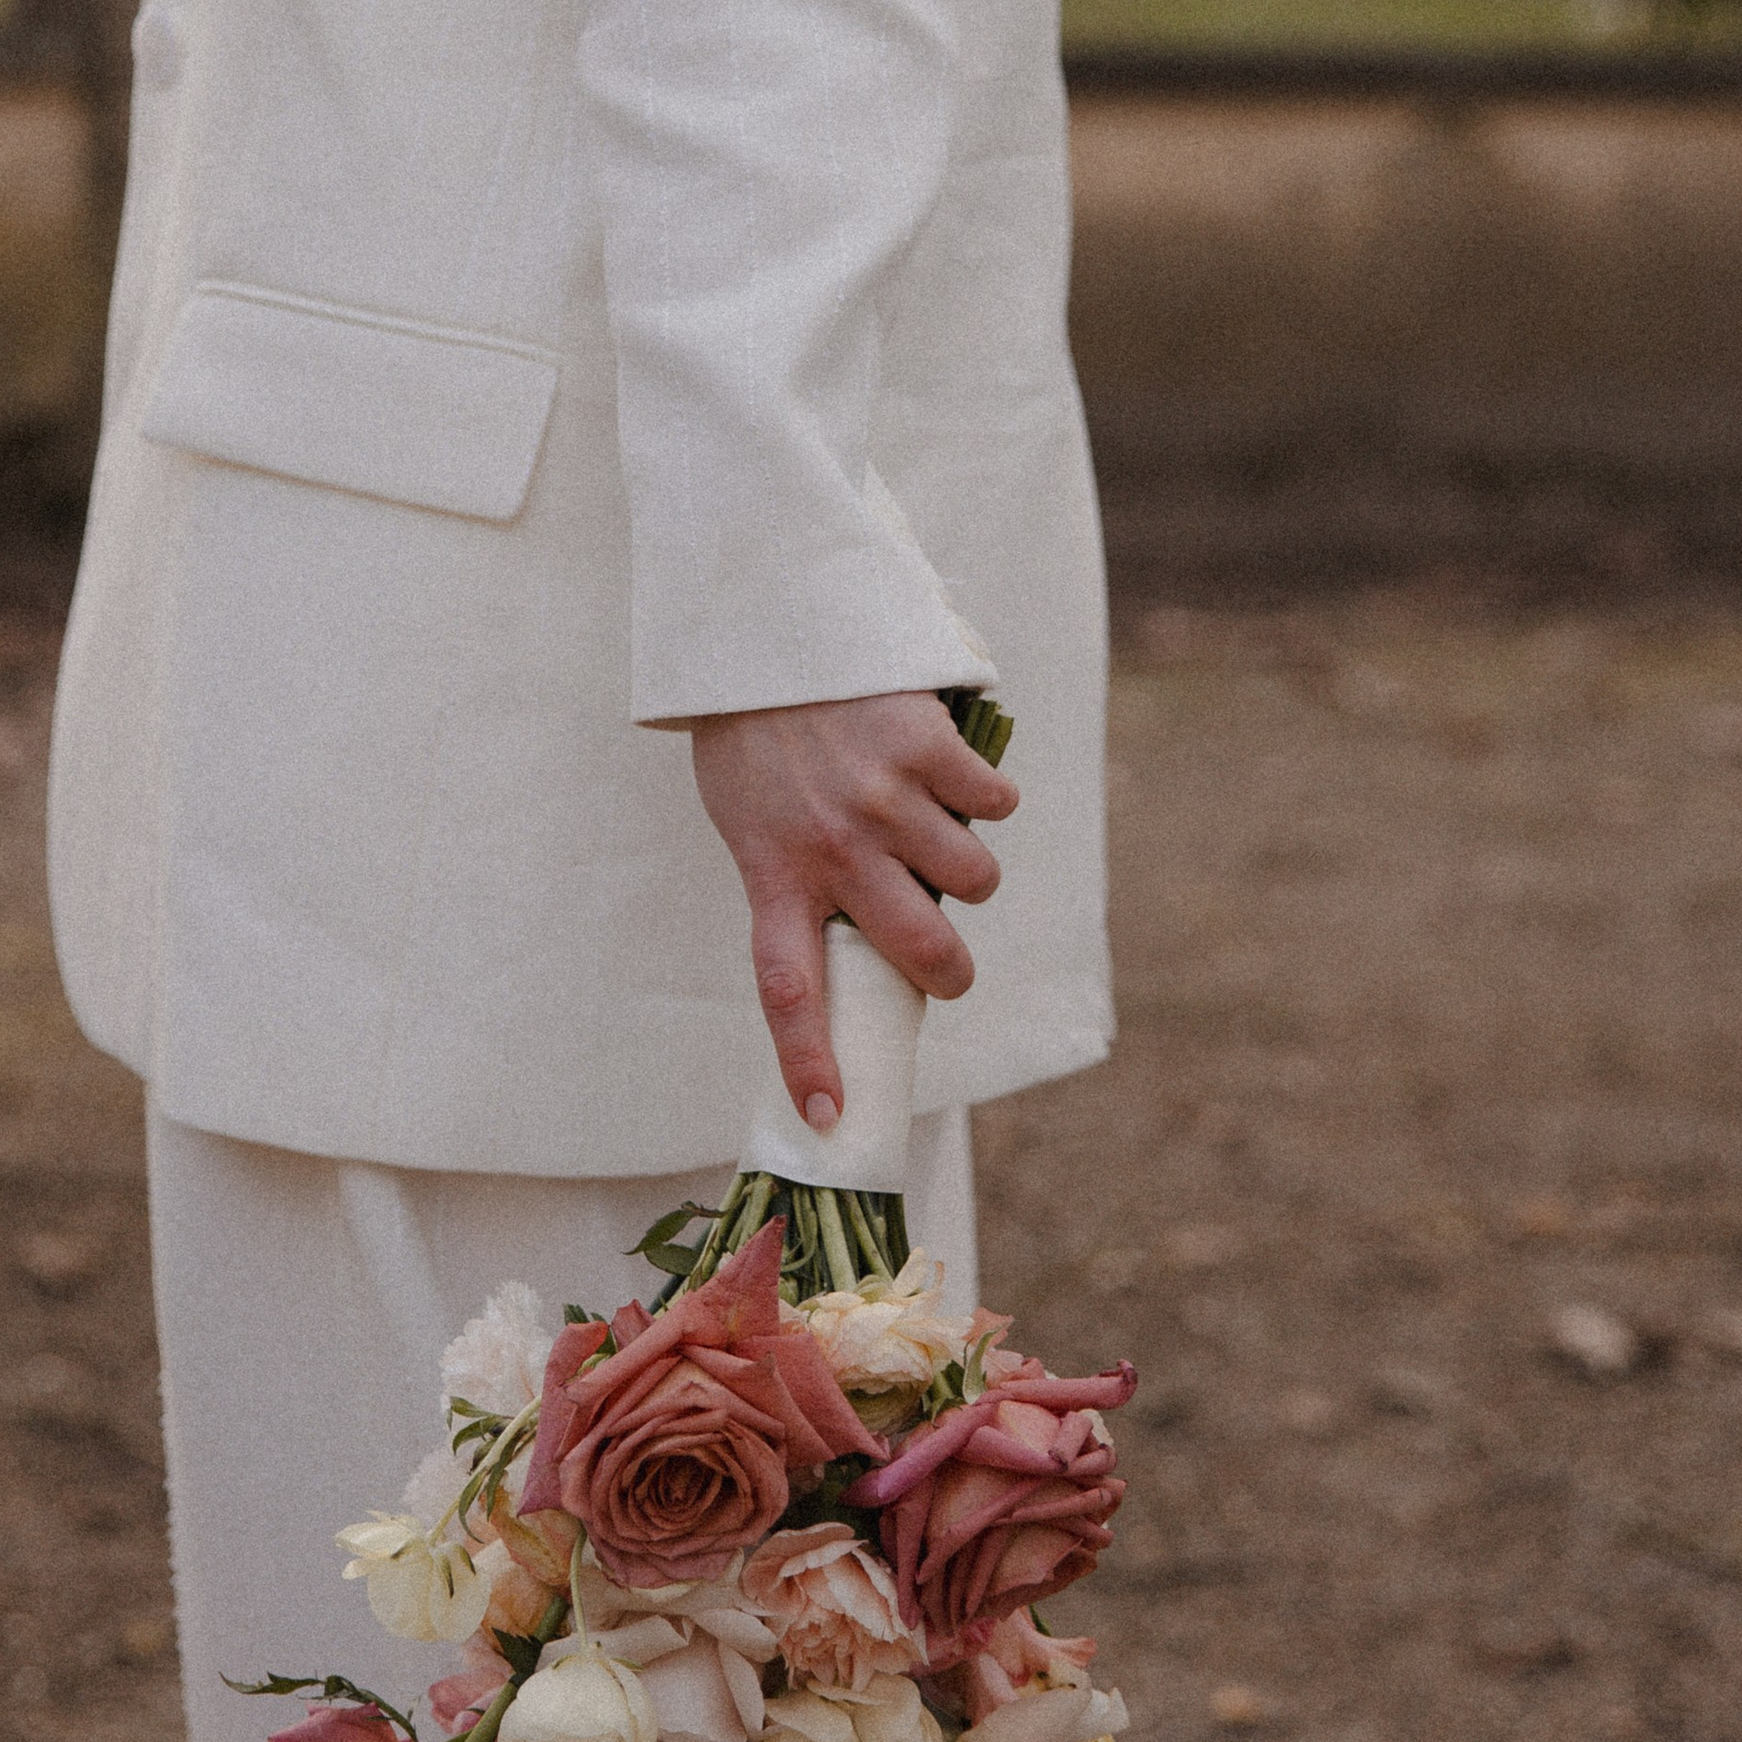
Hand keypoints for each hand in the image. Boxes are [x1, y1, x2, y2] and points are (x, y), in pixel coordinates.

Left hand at [690, 693, 1018, 1137]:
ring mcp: (884, 798)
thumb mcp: (748, 817)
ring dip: (970, 869)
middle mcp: (834, 847)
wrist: (762, 623)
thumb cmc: (752, 732)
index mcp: (775, 871)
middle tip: (947, 963)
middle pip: (922, 950)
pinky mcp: (926, 746)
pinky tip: (956, 774)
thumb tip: (857, 934)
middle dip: (950, 971)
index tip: (828, 1118)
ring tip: (940, 833)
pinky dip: (988, 798)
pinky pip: (993, 804)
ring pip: (974, 878)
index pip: (788, 990)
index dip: (810, 1061)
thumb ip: (794, 876)